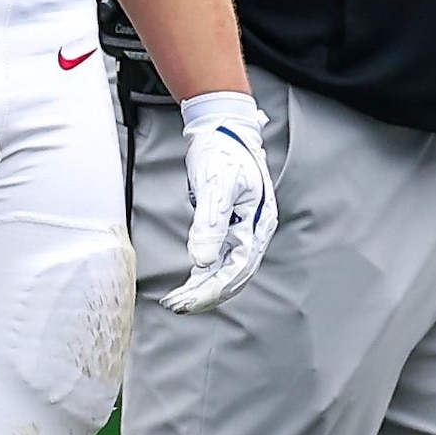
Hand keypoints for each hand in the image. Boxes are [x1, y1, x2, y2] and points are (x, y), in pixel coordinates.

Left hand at [167, 90, 276, 311]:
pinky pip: (221, 258)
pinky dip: (205, 272)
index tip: (188, 299)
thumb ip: (210, 224)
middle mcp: (254, 230)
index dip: (213, 288)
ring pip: (227, 269)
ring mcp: (244, 228)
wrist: (223, 128)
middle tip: (177, 306)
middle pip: (234, 275)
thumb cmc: (222, 152)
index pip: (238, 267)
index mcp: (258, 222)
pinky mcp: (230, 224)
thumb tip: (203, 260)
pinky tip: (190, 280)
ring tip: (178, 300)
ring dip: (204, 287)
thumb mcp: (215, 186)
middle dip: (206, 294)